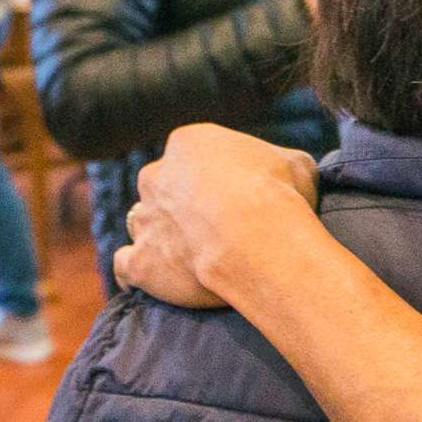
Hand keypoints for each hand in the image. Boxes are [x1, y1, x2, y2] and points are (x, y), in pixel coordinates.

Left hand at [114, 125, 319, 308]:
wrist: (258, 239)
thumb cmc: (279, 194)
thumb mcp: (296, 163)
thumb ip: (280, 163)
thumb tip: (287, 172)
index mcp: (189, 143)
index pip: (193, 155)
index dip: (214, 177)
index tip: (235, 198)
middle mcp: (156, 176)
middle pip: (162, 188)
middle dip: (181, 204)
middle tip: (213, 227)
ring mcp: (144, 220)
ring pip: (143, 224)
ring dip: (159, 236)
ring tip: (188, 256)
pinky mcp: (140, 262)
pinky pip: (125, 266)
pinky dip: (135, 271)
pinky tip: (151, 278)